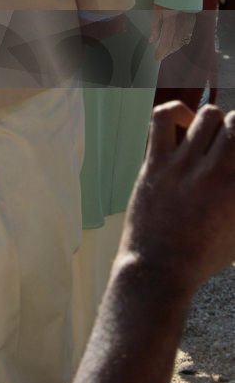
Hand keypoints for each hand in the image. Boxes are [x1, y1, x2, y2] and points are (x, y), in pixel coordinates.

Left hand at [121, 102, 234, 294]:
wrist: (159, 270)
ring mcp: (183, 166)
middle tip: (233, 142)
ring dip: (215, 122)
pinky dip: (177, 111)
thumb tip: (234, 172)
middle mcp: (216, 175)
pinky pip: (163, 117)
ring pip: (208, 116)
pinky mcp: (155, 162)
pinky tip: (184, 126)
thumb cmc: (203, 254)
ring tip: (211, 137)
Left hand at [149, 5, 195, 60]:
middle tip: (161, 55)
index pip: (167, 42)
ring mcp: (189, 22)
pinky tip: (176, 42)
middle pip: (176, 43)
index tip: (156, 57)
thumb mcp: (157, 10)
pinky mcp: (192, 20)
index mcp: (171, 21)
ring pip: (182, 40)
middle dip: (168, 51)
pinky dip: (181, 41)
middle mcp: (182, 24)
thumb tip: (152, 41)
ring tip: (167, 51)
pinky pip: (187, 34)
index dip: (162, 51)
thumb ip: (155, 26)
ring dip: (174, 47)